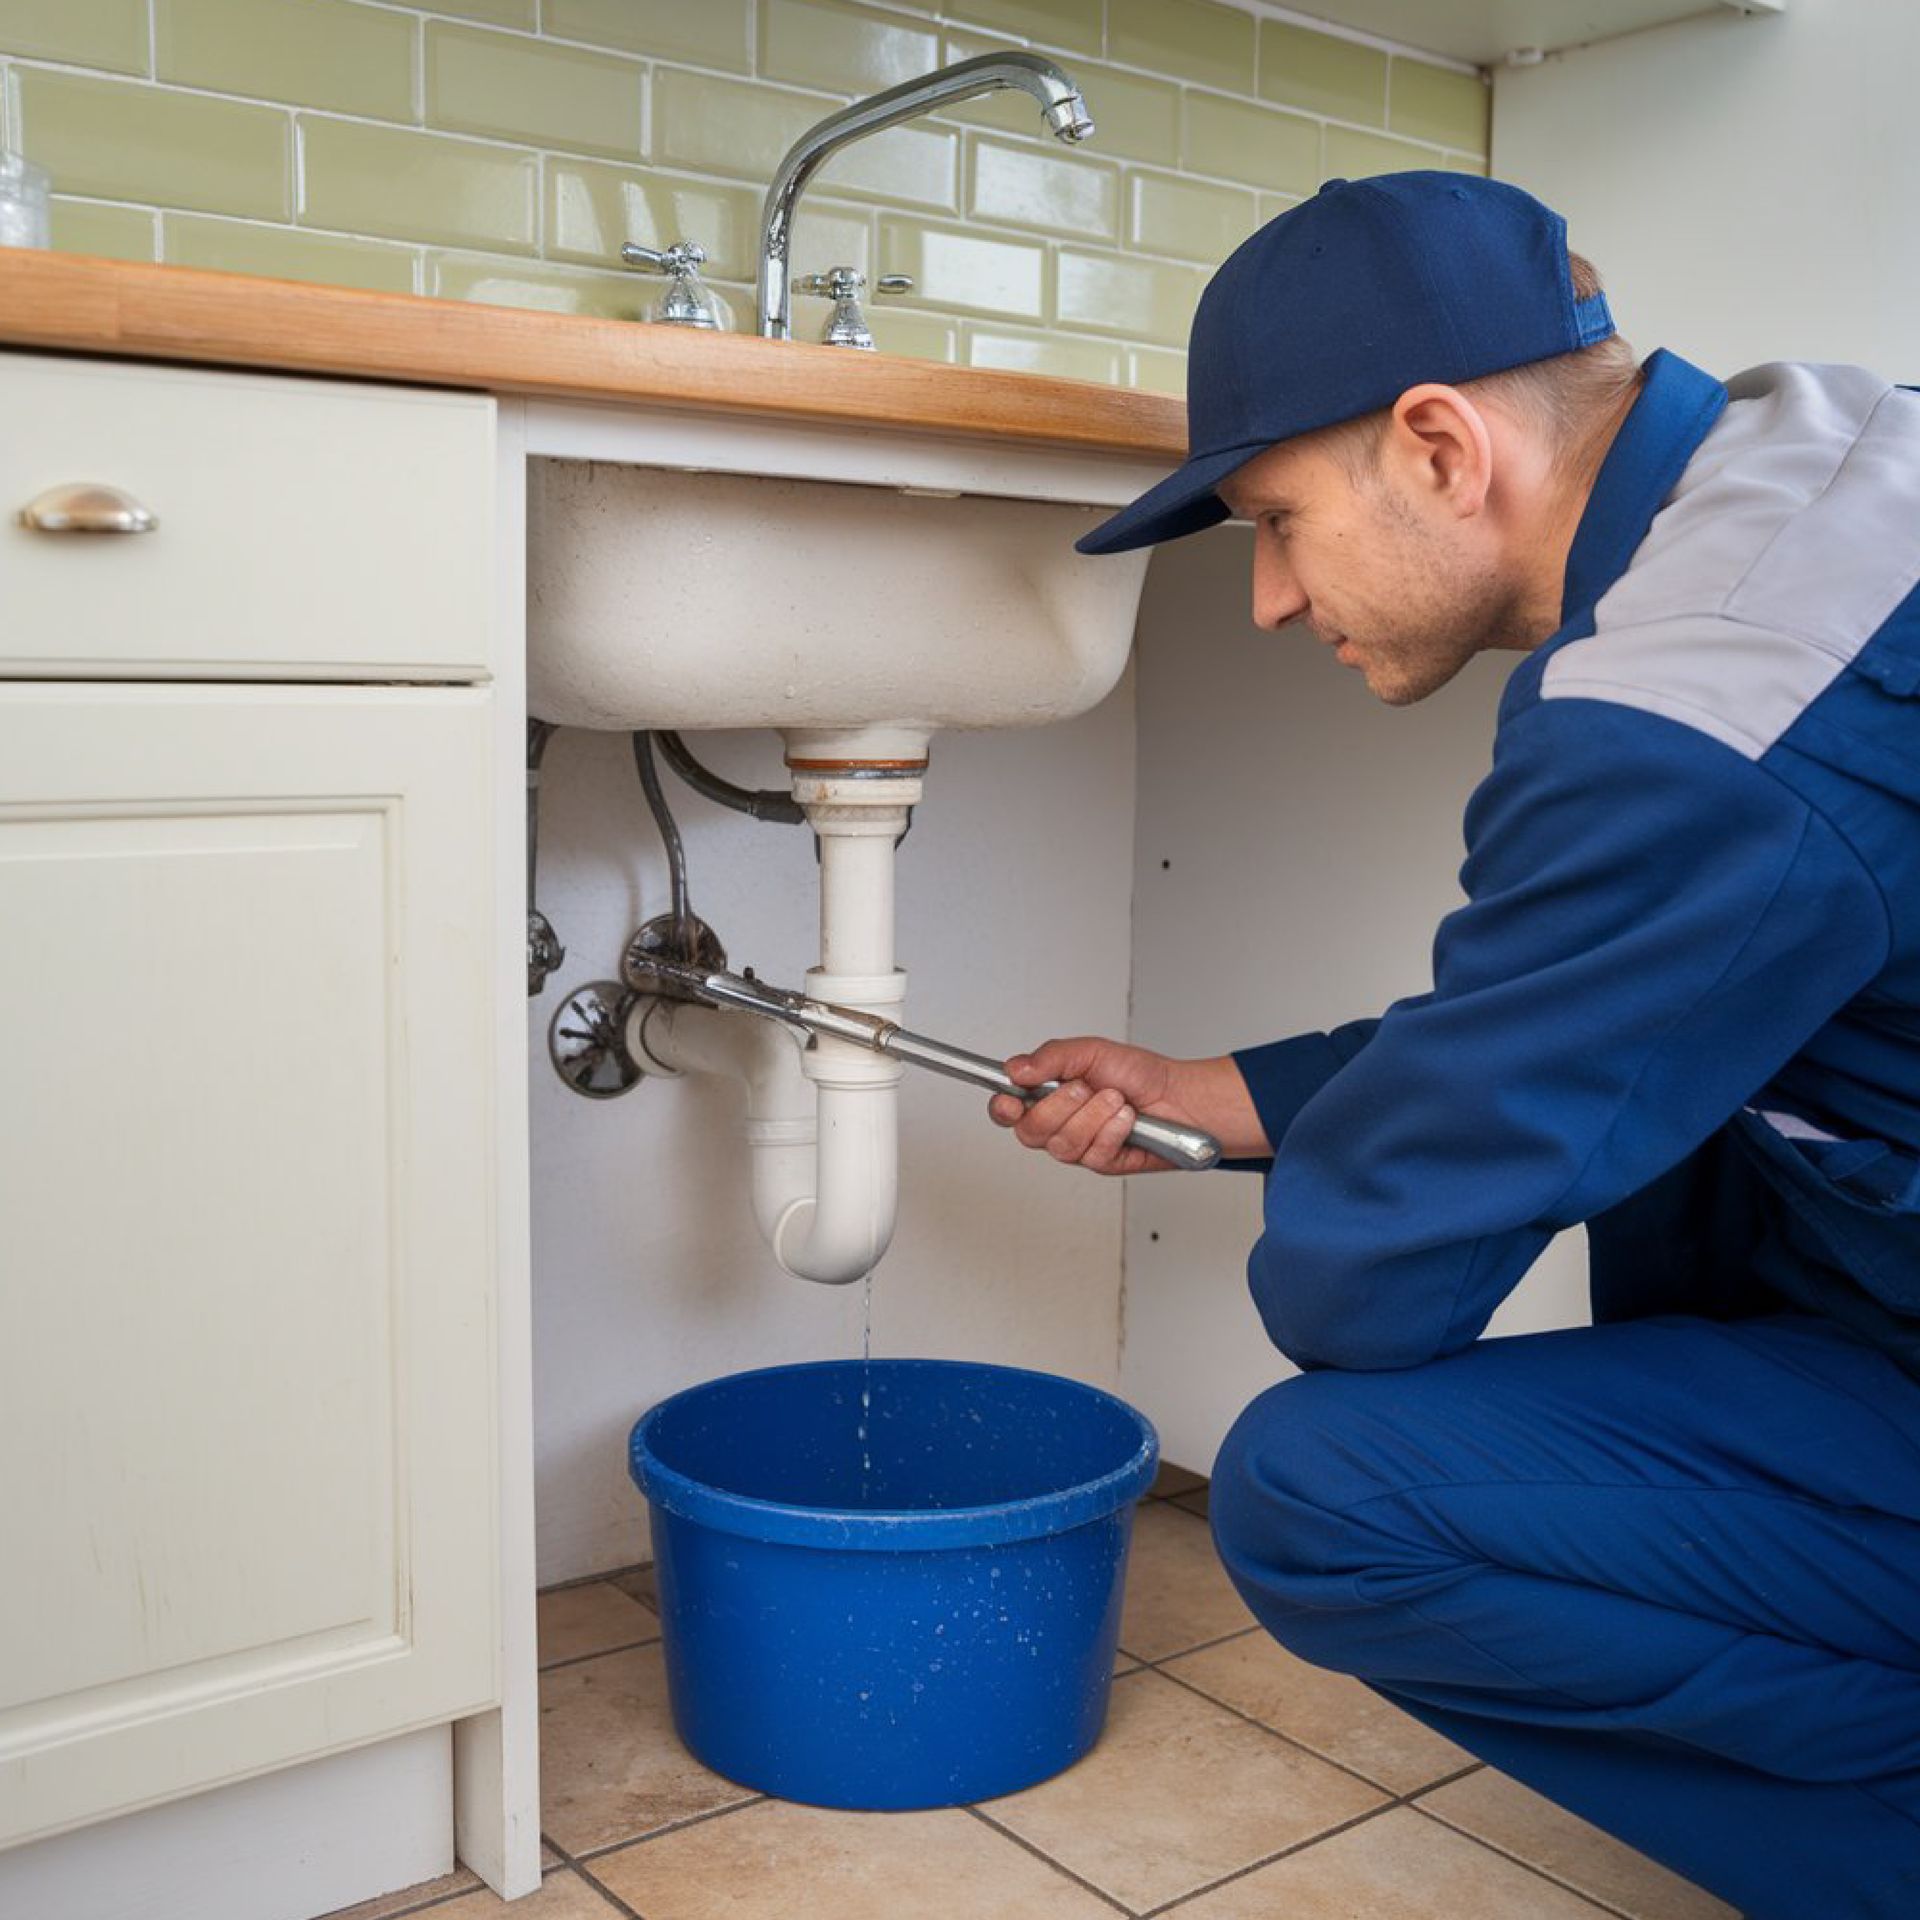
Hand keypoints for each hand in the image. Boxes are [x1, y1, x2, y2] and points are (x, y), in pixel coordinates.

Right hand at [988, 1038, 1266, 1175]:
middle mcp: (1058, 1122)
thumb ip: (1051, 1058)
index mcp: (1047, 1093)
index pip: (1006, 1108)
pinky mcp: (1100, 1162)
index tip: (1011, 1100)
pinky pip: (1093, 1154)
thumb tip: (1015, 1069)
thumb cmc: (1137, 1074)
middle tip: (1086, 1088)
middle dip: (1061, 1106)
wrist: (1179, 1098)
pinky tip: (1127, 1121)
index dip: (1002, 1108)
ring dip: (1094, 1116)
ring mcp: (1078, 1145)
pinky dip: (1113, 1131)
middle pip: (1030, 1131)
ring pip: (1062, 1144)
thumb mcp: (1092, 1051)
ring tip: (1116, 1100)